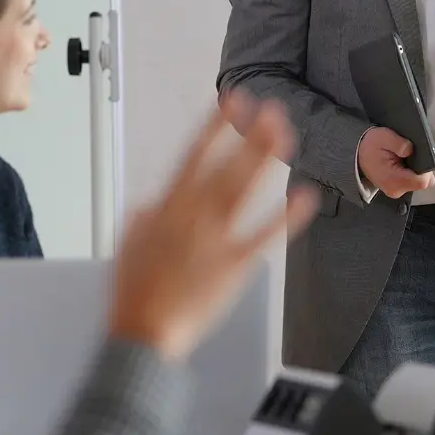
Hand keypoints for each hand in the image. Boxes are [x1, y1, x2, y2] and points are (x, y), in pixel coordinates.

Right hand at [110, 94, 316, 359]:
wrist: (144, 331)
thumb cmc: (134, 290)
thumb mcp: (130, 241)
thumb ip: (147, 215)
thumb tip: (156, 201)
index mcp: (168, 208)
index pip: (194, 156)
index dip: (214, 126)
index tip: (231, 102)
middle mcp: (193, 217)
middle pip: (226, 166)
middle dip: (249, 135)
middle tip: (272, 109)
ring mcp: (215, 240)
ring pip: (243, 190)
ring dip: (264, 159)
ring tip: (285, 135)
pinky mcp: (234, 266)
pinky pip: (264, 236)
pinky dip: (285, 216)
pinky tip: (304, 196)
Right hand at [357, 126, 433, 198]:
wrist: (357, 153)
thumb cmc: (370, 145)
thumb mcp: (383, 136)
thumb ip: (399, 143)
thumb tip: (410, 149)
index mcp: (393, 180)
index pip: (422, 181)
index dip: (427, 169)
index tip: (422, 156)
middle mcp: (396, 190)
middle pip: (423, 183)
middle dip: (423, 168)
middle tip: (413, 155)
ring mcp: (396, 191)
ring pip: (419, 182)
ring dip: (417, 170)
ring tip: (406, 158)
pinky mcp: (397, 188)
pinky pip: (413, 181)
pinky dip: (412, 172)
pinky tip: (404, 162)